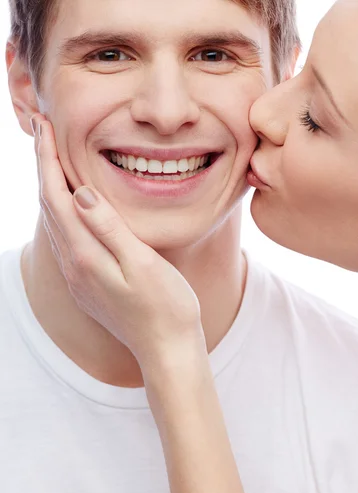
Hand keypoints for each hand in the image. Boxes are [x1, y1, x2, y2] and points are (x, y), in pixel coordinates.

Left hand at [31, 114, 202, 368]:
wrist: (167, 350)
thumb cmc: (166, 307)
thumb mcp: (144, 264)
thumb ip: (110, 229)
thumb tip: (81, 193)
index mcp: (86, 256)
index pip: (57, 196)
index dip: (46, 160)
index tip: (43, 126)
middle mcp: (74, 266)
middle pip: (48, 206)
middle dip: (41, 166)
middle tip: (40, 130)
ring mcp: (79, 277)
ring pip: (54, 222)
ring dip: (48, 187)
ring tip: (48, 157)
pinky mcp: (87, 284)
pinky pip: (65, 238)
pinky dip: (60, 210)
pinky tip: (68, 203)